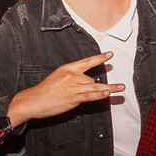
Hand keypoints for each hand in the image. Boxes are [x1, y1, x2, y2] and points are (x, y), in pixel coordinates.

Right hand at [7, 52, 123, 126]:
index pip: (87, 62)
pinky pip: (90, 96)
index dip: (99, 58)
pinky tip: (107, 93)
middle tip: (112, 87)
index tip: (109, 55)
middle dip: (92, 87)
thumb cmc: (44, 91)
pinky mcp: (74, 98)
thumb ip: (71, 79)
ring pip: (94, 87)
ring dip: (109, 88)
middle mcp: (72, 76)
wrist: (35, 100)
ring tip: (120, 88)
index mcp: (67, 69)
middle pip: (91, 80)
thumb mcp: (57, 78)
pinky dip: (100, 95)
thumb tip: (84, 84)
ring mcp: (74, 87)